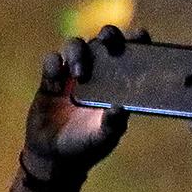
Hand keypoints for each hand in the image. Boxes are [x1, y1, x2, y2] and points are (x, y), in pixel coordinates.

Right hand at [23, 26, 135, 184]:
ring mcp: (71, 74)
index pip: (129, 54)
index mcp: (117, 83)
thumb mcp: (104, 138)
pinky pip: (51, 61)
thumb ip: (113, 125)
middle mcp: (97, 72)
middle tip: (108, 42)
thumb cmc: (87, 146)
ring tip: (80, 74)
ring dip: (78, 52)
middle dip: (108, 35)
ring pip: (75, 45)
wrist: (55, 157)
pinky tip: (55, 81)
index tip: (141, 35)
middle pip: (102, 41)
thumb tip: (119, 109)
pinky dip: (53, 65)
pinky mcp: (49, 80)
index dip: (136, 41)